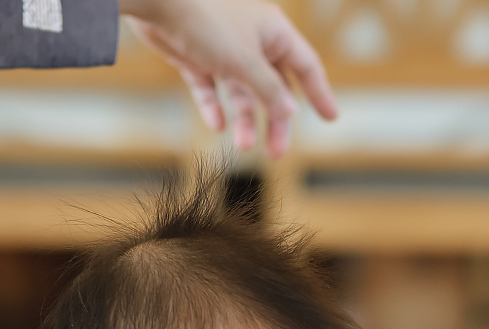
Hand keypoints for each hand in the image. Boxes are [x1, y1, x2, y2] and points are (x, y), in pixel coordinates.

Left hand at [118, 0, 337, 155]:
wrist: (158, 1)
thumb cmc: (206, 23)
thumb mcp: (246, 61)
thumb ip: (269, 90)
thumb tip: (290, 113)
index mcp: (274, 32)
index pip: (306, 66)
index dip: (319, 92)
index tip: (331, 118)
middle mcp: (252, 39)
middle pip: (273, 86)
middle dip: (274, 120)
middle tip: (275, 153)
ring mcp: (223, 49)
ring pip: (241, 91)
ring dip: (244, 119)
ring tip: (242, 145)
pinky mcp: (195, 56)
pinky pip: (210, 87)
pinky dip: (214, 106)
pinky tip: (217, 125)